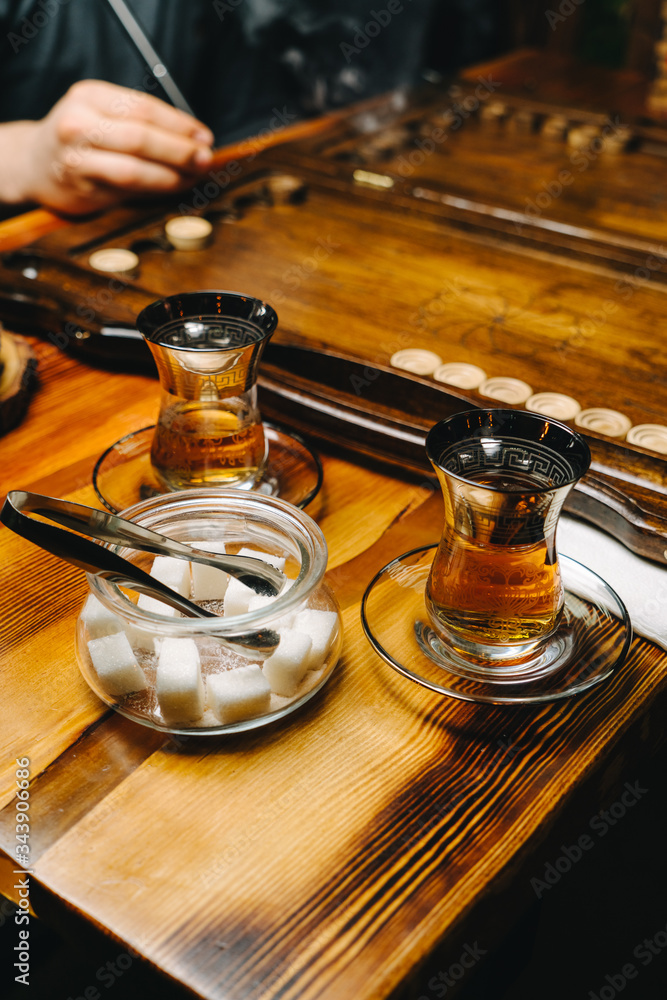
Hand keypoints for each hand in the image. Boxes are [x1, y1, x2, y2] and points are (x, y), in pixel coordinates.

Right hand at [4, 80, 213, 214]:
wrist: (33, 163)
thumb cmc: (79, 140)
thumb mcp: (102, 115)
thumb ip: (140, 123)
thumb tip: (194, 140)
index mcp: (89, 96)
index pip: (144, 107)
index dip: (180, 124)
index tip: (203, 135)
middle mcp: (79, 122)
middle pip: (141, 135)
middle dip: (180, 149)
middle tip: (205, 158)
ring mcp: (77, 155)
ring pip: (135, 166)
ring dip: (173, 173)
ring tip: (194, 175)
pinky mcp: (81, 185)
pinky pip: (128, 187)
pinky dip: (157, 187)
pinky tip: (174, 186)